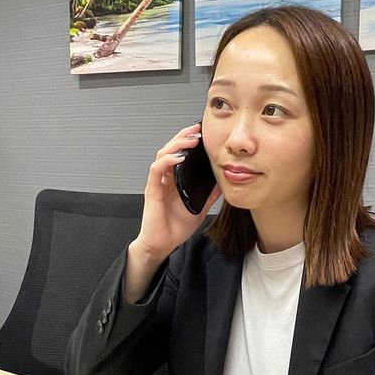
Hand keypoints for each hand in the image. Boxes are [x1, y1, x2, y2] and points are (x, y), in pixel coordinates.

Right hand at [134, 122, 221, 260]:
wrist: (162, 244)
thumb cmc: (175, 227)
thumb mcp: (199, 207)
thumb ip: (209, 195)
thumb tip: (222, 182)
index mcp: (175, 180)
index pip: (180, 154)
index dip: (189, 141)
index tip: (203, 133)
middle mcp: (165, 178)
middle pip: (171, 149)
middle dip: (183, 136)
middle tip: (197, 129)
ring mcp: (158, 183)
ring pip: (163, 155)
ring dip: (176, 145)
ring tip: (191, 140)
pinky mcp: (152, 190)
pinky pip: (157, 170)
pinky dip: (168, 161)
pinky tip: (178, 158)